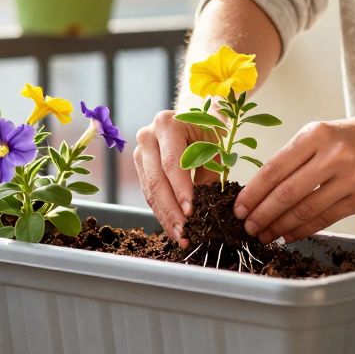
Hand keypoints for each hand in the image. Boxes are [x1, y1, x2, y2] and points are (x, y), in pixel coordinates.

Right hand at [134, 110, 217, 246]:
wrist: (190, 117)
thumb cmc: (206, 129)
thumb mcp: (214, 145)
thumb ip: (209, 173)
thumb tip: (206, 207)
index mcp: (167, 124)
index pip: (173, 163)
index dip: (181, 190)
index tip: (192, 212)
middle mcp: (147, 137)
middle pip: (156, 180)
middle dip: (171, 210)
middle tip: (184, 232)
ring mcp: (140, 152)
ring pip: (150, 191)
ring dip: (165, 216)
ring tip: (180, 236)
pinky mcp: (140, 167)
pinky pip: (149, 194)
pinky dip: (162, 212)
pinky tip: (173, 227)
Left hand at [233, 114, 354, 243]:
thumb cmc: (352, 137)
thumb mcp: (320, 134)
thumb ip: (293, 159)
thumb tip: (260, 192)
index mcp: (315, 135)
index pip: (274, 169)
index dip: (253, 192)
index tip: (239, 207)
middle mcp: (333, 156)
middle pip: (287, 193)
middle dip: (262, 214)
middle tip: (247, 226)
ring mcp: (350, 179)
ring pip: (305, 210)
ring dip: (280, 226)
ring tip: (264, 234)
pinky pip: (325, 219)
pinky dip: (303, 230)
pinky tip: (288, 234)